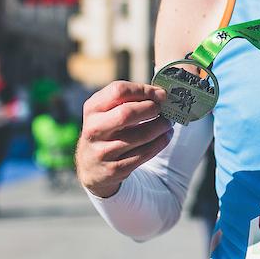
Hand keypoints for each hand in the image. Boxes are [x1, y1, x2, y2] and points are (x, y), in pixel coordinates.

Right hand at [76, 81, 173, 197]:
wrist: (91, 167)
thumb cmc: (106, 130)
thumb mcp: (106, 111)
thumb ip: (128, 99)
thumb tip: (161, 94)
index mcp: (93, 108)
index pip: (118, 91)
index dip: (144, 90)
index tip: (160, 94)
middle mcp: (94, 129)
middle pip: (127, 113)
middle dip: (151, 109)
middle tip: (163, 109)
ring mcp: (104, 151)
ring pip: (141, 135)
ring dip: (161, 127)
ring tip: (168, 123)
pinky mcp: (116, 168)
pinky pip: (145, 153)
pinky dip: (160, 142)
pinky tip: (165, 136)